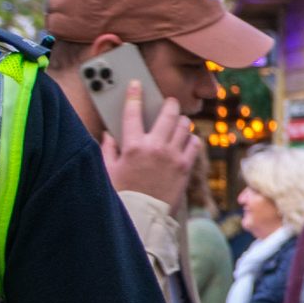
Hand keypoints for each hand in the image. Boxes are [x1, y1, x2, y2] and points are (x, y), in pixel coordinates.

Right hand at [102, 83, 193, 212]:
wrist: (142, 218)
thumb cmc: (123, 194)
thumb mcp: (109, 170)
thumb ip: (108, 149)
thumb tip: (109, 135)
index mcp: (133, 145)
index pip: (133, 112)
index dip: (135, 95)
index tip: (137, 85)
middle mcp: (155, 147)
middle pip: (168, 112)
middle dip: (169, 104)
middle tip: (168, 103)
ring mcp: (173, 156)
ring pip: (185, 125)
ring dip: (181, 122)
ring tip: (177, 124)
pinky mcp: (185, 167)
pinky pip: (194, 143)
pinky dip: (191, 140)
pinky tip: (185, 141)